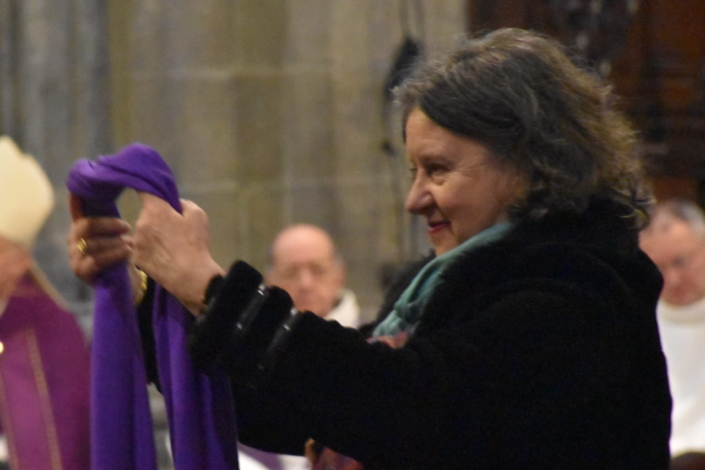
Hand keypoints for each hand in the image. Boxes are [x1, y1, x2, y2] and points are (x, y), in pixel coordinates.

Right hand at [67, 193, 132, 283]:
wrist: (126, 282)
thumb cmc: (122, 253)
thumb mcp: (119, 234)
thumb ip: (116, 219)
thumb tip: (131, 192)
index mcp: (80, 227)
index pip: (76, 209)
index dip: (77, 198)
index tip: (86, 186)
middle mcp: (73, 241)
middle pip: (85, 226)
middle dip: (108, 224)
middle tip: (127, 227)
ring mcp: (74, 257)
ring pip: (92, 244)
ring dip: (115, 241)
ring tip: (131, 243)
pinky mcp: (81, 272)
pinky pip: (96, 261)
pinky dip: (114, 254)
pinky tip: (128, 251)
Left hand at [133, 193, 223, 314]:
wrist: (190, 276)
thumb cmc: (195, 244)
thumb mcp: (199, 216)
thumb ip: (184, 204)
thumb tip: (175, 204)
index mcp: (155, 210)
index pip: (143, 191)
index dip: (143, 186)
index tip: (141, 184)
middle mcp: (140, 223)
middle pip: (147, 215)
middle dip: (157, 218)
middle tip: (173, 229)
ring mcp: (136, 242)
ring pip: (144, 233)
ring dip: (153, 236)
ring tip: (170, 247)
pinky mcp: (136, 258)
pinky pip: (142, 249)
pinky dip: (150, 250)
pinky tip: (163, 257)